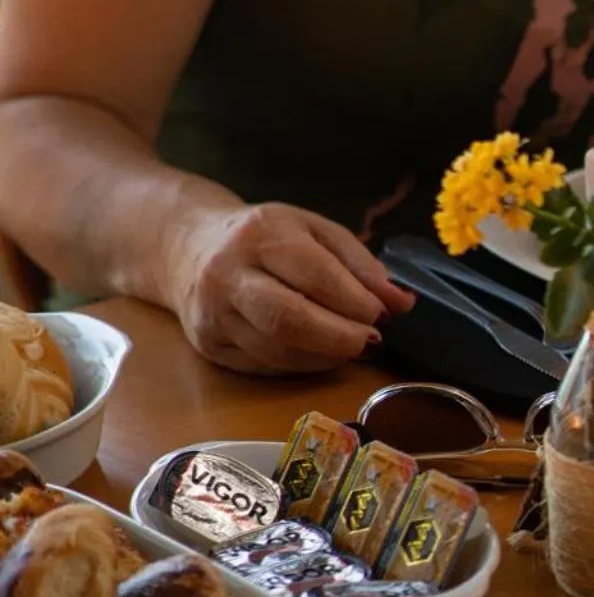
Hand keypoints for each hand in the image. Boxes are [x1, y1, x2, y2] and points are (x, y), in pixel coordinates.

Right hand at [166, 203, 414, 374]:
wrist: (189, 246)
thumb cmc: (267, 237)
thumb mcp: (315, 231)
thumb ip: (361, 264)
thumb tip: (401, 303)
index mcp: (261, 236)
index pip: (315, 275)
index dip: (356, 301)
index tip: (384, 315)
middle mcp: (228, 275)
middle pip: (289, 319)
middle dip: (341, 337)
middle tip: (373, 341)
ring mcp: (213, 314)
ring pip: (276, 350)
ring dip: (326, 356)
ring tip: (352, 347)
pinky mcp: (209, 346)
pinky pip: (265, 365)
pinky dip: (303, 365)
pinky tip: (322, 354)